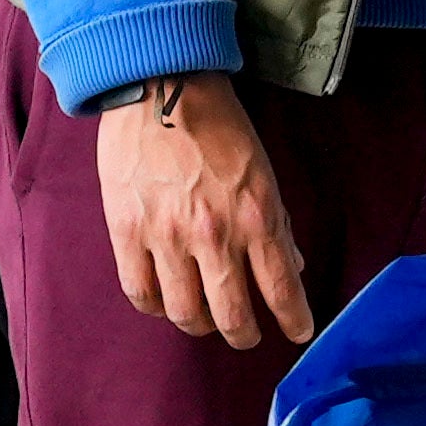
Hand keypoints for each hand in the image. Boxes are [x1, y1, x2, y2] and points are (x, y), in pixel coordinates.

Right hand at [94, 73, 314, 352]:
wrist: (163, 89)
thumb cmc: (220, 128)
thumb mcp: (263, 174)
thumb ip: (276, 226)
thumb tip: (290, 269)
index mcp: (256, 218)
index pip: (281, 290)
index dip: (293, 320)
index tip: (298, 333)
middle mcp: (214, 235)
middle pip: (231, 316)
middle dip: (244, 335)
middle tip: (246, 335)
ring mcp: (167, 236)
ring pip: (184, 313)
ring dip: (199, 325)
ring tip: (204, 319)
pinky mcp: (127, 231)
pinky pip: (140, 291)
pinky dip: (155, 307)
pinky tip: (164, 302)